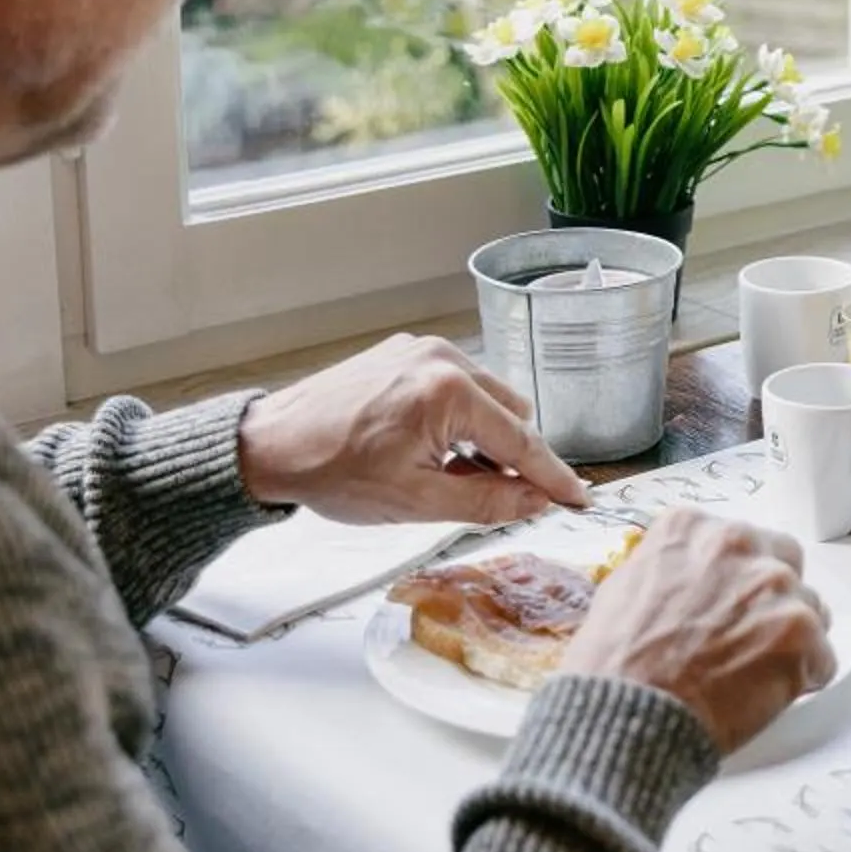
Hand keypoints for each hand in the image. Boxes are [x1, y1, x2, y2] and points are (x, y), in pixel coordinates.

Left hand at [237, 333, 587, 525]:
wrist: (270, 445)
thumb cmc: (333, 473)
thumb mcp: (416, 502)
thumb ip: (486, 502)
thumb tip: (534, 501)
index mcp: (449, 392)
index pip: (521, 441)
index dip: (554, 476)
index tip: (580, 496)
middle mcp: (443, 357)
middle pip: (511, 412)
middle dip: (511, 456)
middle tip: (492, 496)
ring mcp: (422, 349)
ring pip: (485, 396)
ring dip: (483, 434)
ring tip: (446, 472)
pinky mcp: (403, 350)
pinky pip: (454, 383)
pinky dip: (456, 415)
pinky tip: (428, 446)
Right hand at [561, 507, 835, 754]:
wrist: (627, 714)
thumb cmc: (614, 667)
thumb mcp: (624, 588)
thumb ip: (669, 570)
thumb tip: (690, 582)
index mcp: (691, 527)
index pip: (739, 541)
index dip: (735, 580)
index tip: (726, 606)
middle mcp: (737, 544)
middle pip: (784, 562)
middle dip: (773, 598)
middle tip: (749, 637)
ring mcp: (773, 586)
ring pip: (809, 609)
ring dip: (790, 639)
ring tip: (752, 675)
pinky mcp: (800, 633)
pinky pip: (822, 658)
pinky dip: (803, 680)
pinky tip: (766, 697)